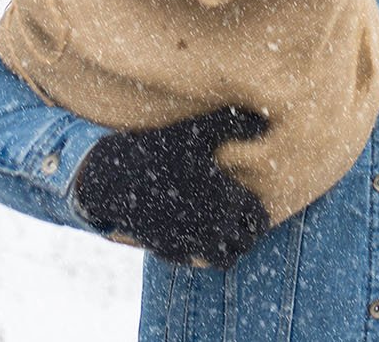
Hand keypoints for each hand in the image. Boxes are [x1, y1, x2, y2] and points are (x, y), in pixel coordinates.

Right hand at [74, 106, 269, 268]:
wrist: (115, 178)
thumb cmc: (160, 149)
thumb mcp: (198, 130)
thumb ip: (234, 123)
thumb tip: (263, 117)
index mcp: (227, 201)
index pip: (259, 219)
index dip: (258, 209)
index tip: (248, 198)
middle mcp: (213, 229)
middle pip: (246, 242)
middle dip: (247, 230)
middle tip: (239, 214)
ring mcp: (191, 245)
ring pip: (225, 259)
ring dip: (228, 245)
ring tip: (221, 224)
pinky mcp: (170, 252)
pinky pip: (196, 260)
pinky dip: (201, 249)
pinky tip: (193, 227)